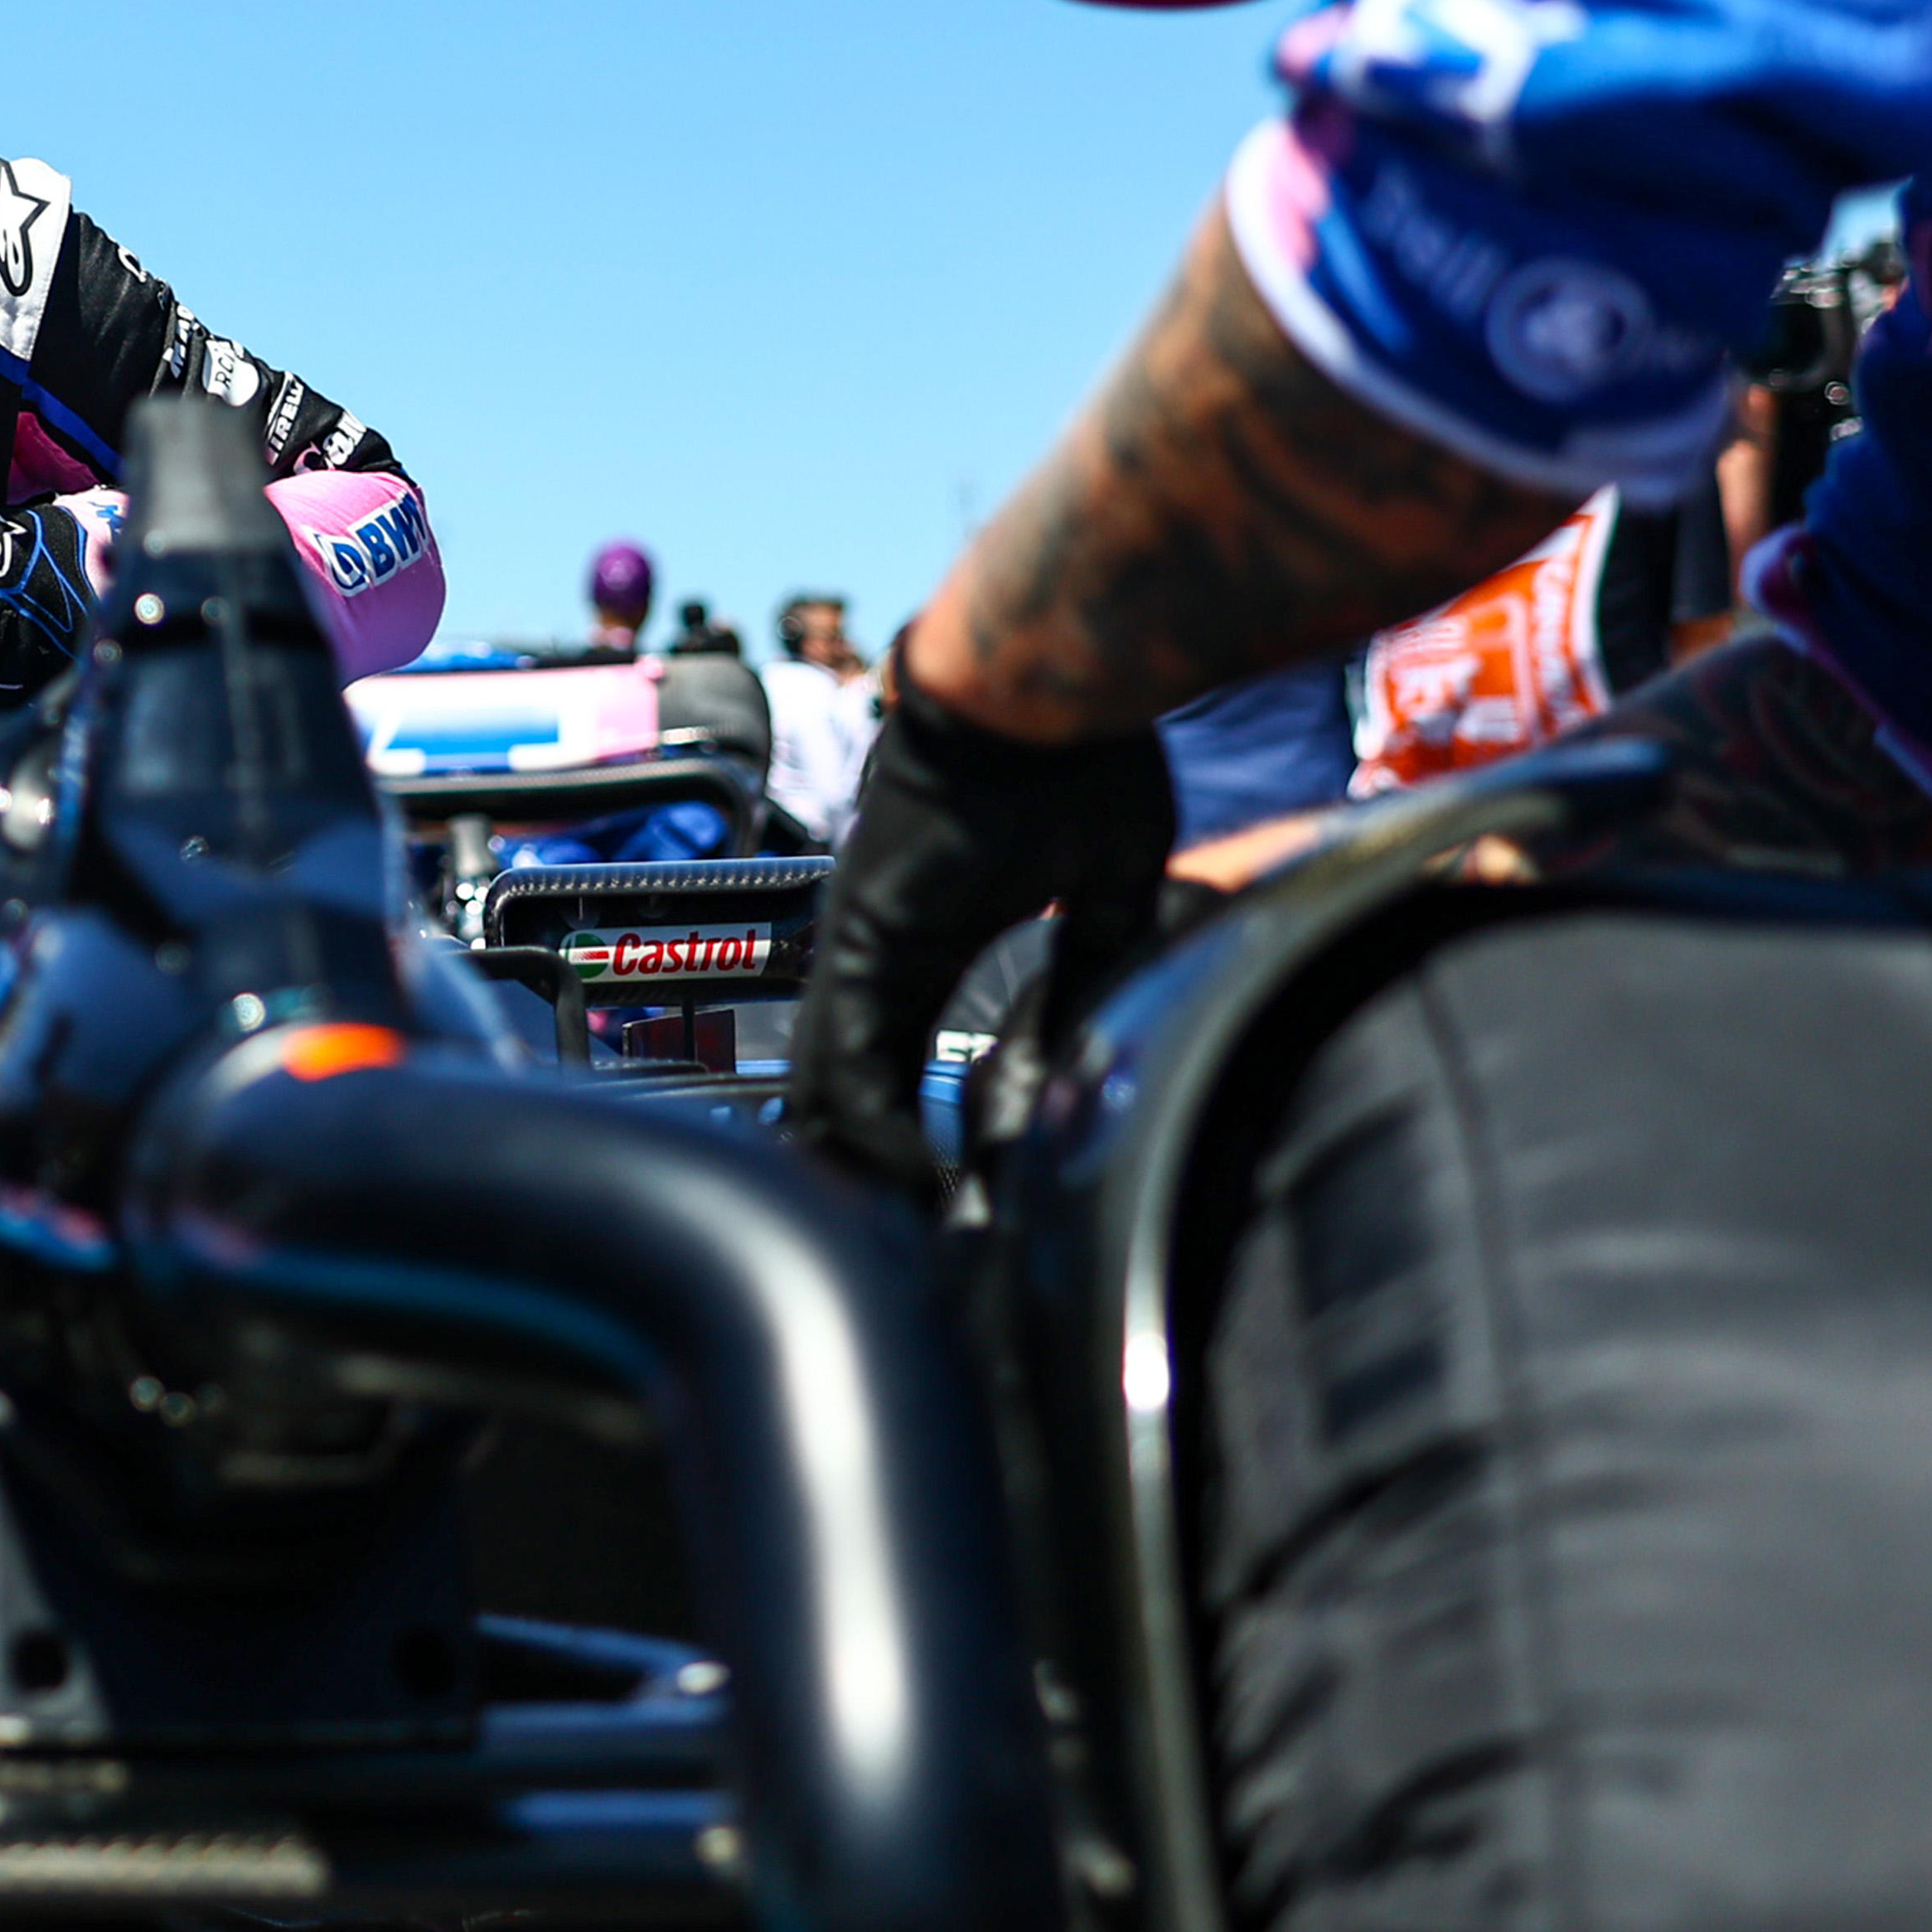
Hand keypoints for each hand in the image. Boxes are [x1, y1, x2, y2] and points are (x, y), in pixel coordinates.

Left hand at [783, 651, 1177, 1197]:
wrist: (1037, 677)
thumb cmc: (1076, 753)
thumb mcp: (1104, 879)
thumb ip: (1090, 958)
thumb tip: (1090, 1043)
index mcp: (924, 939)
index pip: (889, 1063)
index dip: (898, 1138)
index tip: (940, 1203)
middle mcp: (875, 945)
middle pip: (838, 1084)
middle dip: (856, 1170)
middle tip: (895, 1254)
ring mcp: (860, 939)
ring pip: (827, 1079)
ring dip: (854, 1165)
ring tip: (888, 1245)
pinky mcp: (865, 932)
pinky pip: (852, 1048)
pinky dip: (871, 1123)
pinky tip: (904, 1177)